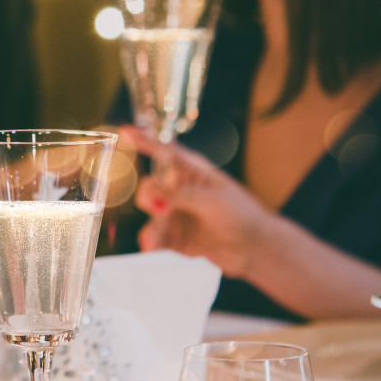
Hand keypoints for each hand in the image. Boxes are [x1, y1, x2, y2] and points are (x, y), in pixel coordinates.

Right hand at [123, 126, 277, 278]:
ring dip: (151, 228)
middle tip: (158, 207)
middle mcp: (180, 191)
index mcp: (192, 172)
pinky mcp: (175, 237)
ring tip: (152, 241)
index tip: (125, 131)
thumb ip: (181, 195)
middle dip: (149, 197)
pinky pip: (156, 238)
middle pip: (151, 186)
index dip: (144, 140)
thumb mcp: (212, 200)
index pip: (164, 151)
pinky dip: (152, 243)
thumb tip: (153, 191)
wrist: (255, 249)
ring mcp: (177, 214)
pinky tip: (153, 249)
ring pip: (152, 217)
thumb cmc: (241, 214)